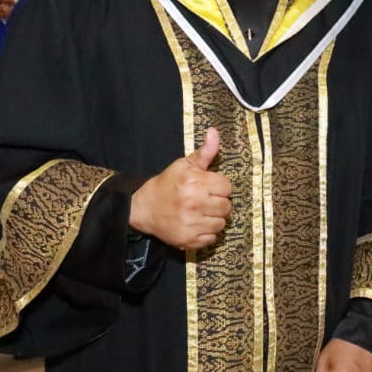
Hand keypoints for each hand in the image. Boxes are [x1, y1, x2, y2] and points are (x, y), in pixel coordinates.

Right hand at [129, 128, 231, 249]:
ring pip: (221, 223)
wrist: (145, 207)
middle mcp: (194, 204)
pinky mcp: (189, 240)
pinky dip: (207, 232)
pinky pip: (212, 238)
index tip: (210, 186)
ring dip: (214, 218)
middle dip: (218, 202)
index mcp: (195, 182)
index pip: (227, 186)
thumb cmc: (168, 184)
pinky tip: (197, 223)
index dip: (219, 186)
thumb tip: (214, 132)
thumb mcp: (184, 165)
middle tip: (206, 199)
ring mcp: (191, 224)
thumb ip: (205, 152)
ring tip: (201, 211)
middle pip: (227, 206)